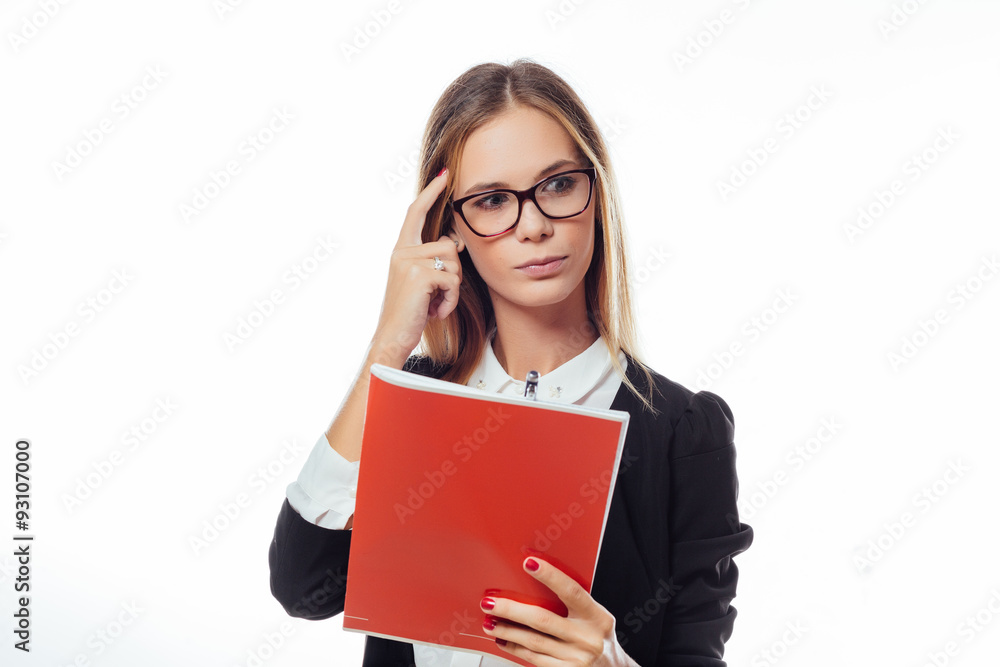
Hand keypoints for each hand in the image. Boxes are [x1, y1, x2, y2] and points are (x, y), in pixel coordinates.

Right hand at [369, 167, 463, 367]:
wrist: (392, 338)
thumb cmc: (410, 314)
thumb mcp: (421, 282)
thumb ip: (434, 260)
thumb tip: (455, 242)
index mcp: (401, 250)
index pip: (416, 212)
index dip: (431, 192)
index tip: (444, 175)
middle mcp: (402, 251)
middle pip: (449, 246)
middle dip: (454, 274)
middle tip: (436, 297)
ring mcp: (408, 261)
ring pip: (454, 263)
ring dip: (452, 290)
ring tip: (434, 305)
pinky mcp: (419, 275)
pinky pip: (453, 281)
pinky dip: (450, 301)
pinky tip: (435, 312)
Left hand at [480, 557, 638, 666]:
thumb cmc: (598, 636)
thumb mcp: (595, 616)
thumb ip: (574, 603)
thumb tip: (537, 579)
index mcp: (597, 617)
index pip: (571, 591)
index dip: (550, 576)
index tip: (529, 562)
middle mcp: (588, 638)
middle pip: (542, 620)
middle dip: (511, 609)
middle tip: (490, 602)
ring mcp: (576, 658)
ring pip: (532, 641)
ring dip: (507, 630)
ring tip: (490, 622)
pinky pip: (533, 658)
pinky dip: (515, 648)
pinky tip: (504, 640)